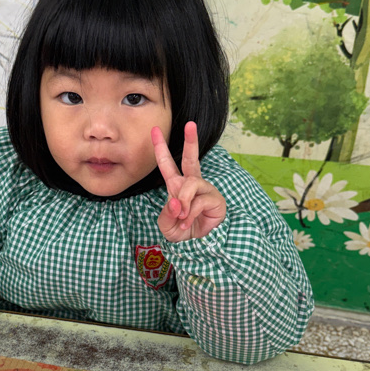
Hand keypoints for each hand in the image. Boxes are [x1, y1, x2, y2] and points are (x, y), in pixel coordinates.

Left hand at [151, 121, 225, 241]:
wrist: (198, 246)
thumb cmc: (182, 232)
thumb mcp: (166, 225)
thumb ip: (167, 214)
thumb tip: (176, 202)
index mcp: (177, 186)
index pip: (168, 164)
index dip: (161, 148)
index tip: (154, 130)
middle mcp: (192, 184)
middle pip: (191, 159)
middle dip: (191, 141)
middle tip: (190, 124)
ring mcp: (205, 190)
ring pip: (190, 184)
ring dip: (183, 201)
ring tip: (181, 216)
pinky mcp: (215, 199)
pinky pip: (198, 201)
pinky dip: (190, 214)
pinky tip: (188, 223)